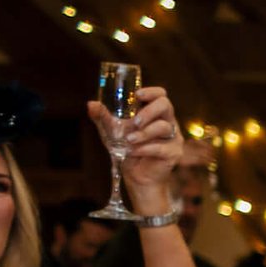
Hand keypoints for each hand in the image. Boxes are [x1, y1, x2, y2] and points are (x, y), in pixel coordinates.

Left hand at [93, 85, 179, 209]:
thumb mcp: (111, 130)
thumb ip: (102, 117)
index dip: (151, 92)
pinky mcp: (174, 153)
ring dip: (144, 133)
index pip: (160, 95)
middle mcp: (167, 122)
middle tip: (134, 122)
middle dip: (148, 112)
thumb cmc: (126, 149)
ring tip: (129, 140)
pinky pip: (162, 147)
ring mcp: (173, 137)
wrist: (136, 175)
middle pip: (166, 105)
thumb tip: (91, 104)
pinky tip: (134, 152)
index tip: (137, 95)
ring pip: (163, 127)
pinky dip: (145, 149)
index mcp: (154, 113)